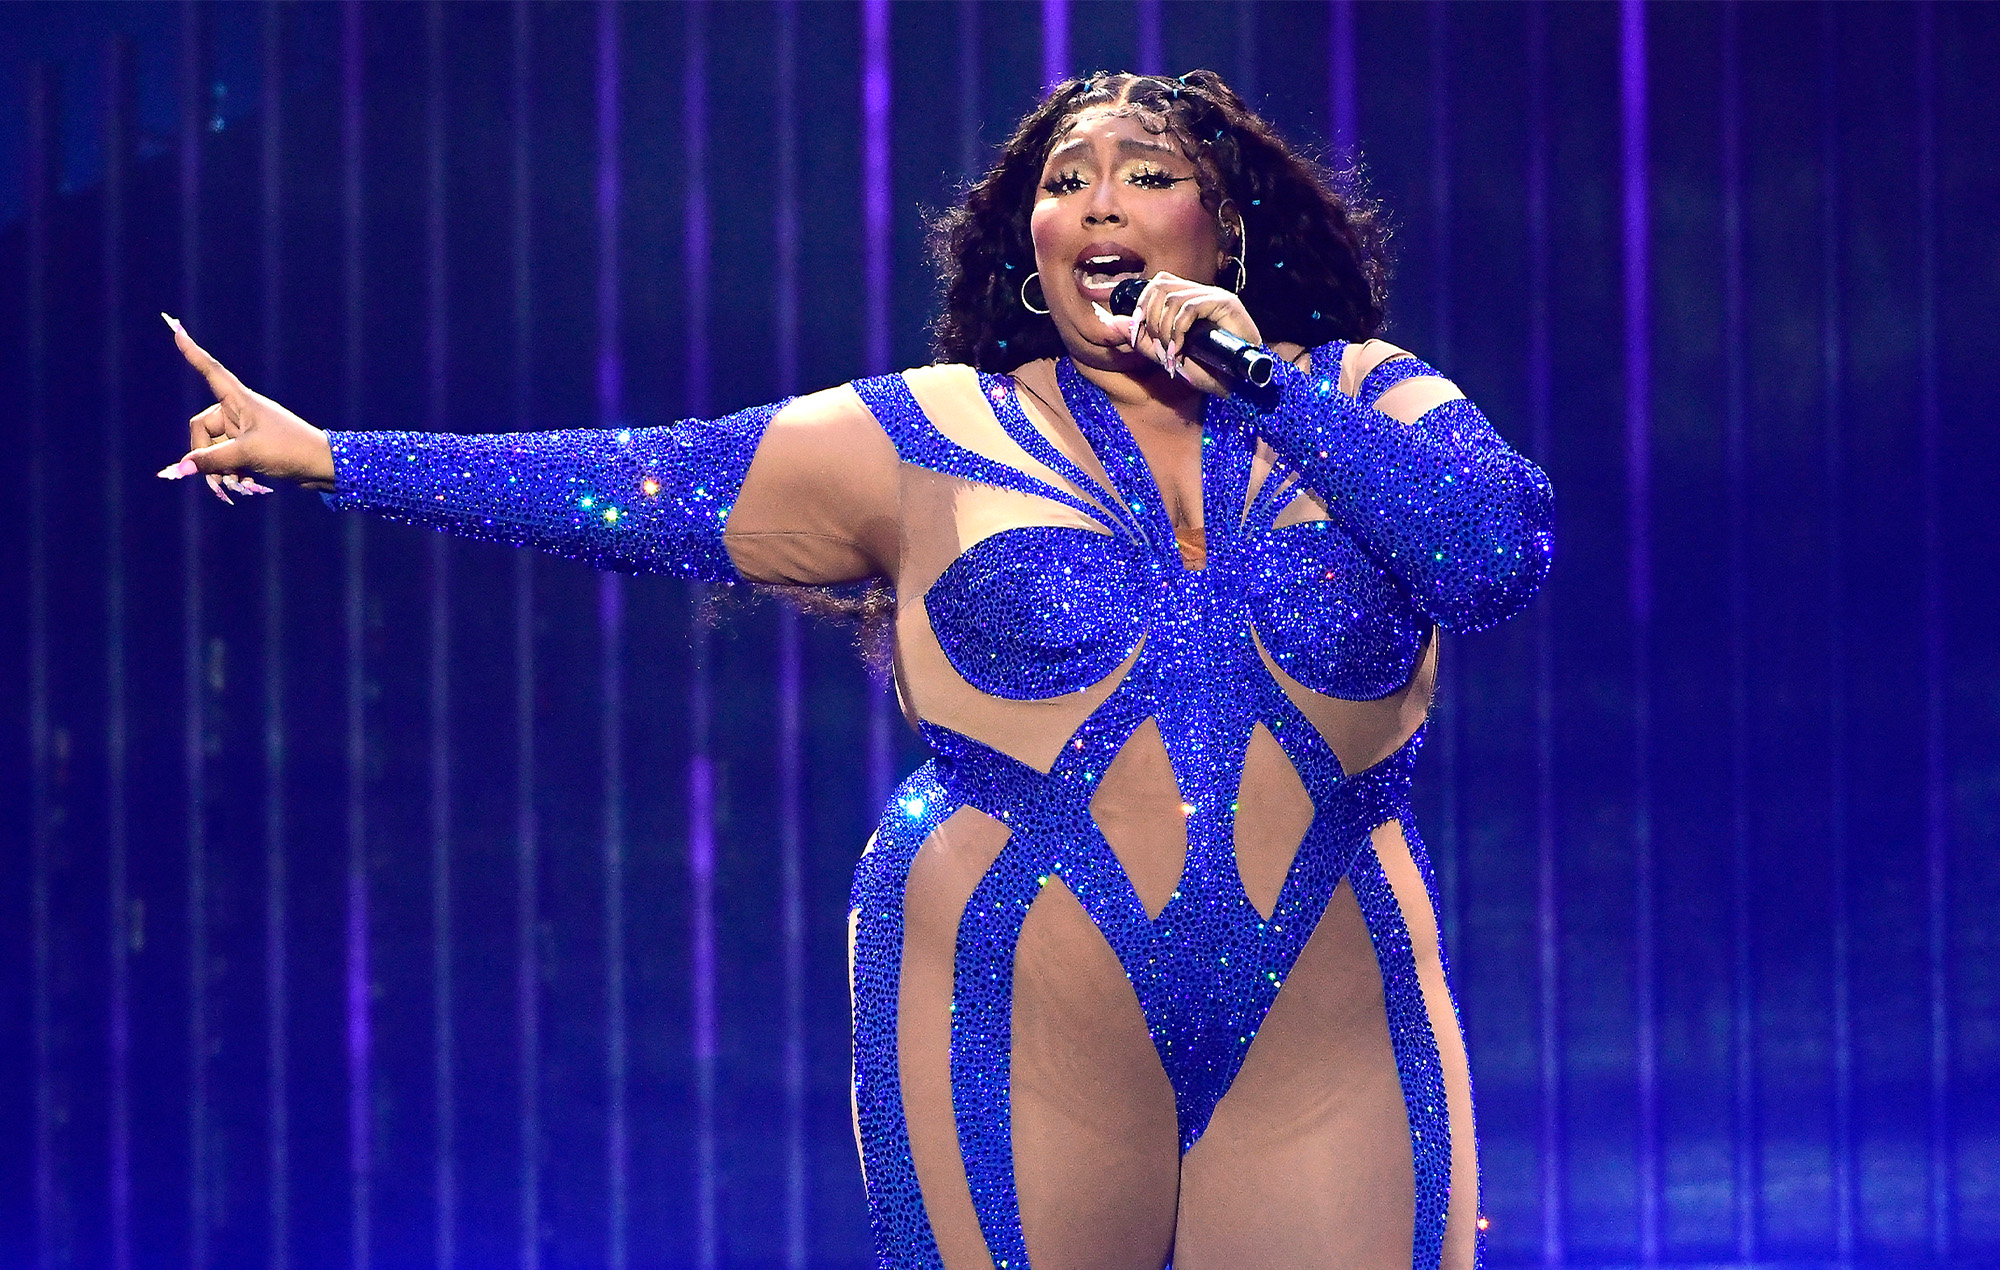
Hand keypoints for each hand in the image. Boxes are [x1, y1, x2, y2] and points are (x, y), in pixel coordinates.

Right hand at [157, 314, 336, 501]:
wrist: (323, 466)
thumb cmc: (289, 451)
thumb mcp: (247, 455)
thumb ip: (212, 461)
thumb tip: (180, 468)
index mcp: (240, 401)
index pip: (211, 371)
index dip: (192, 353)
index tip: (176, 330)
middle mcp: (240, 412)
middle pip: (203, 429)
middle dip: (206, 456)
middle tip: (219, 478)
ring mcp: (245, 430)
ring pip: (214, 449)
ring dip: (220, 469)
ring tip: (237, 485)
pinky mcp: (251, 447)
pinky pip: (227, 458)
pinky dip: (231, 472)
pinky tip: (245, 484)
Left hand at [1100, 271, 1263, 397]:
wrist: (1239, 386)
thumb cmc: (1208, 371)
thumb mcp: (1166, 354)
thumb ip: (1141, 339)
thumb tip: (1111, 321)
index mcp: (1187, 299)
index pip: (1155, 286)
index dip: (1140, 309)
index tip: (1137, 338)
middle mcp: (1200, 292)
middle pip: (1159, 285)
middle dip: (1148, 318)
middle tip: (1157, 347)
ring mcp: (1215, 296)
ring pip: (1172, 297)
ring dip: (1163, 330)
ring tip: (1171, 354)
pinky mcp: (1227, 304)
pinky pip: (1189, 307)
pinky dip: (1178, 331)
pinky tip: (1180, 350)